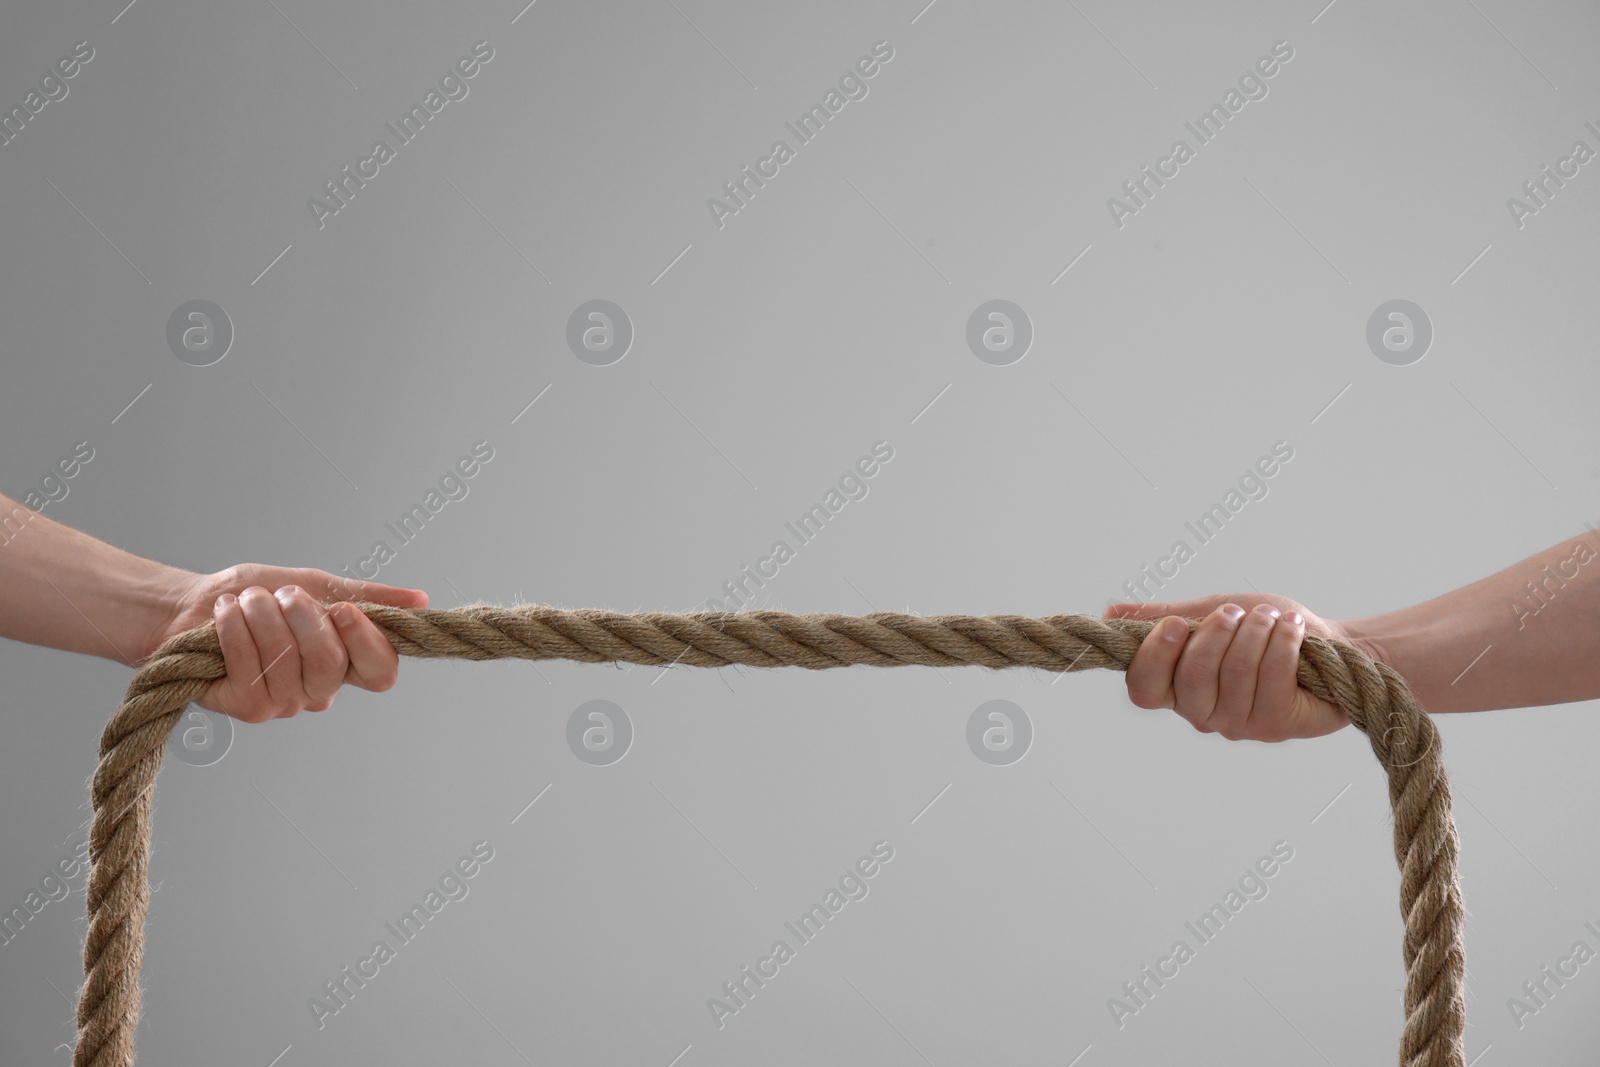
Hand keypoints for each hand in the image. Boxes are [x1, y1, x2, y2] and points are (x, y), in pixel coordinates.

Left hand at [140, 564, 428, 722]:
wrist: (190, 606)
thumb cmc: (256, 595)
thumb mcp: (316, 586)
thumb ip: (367, 597)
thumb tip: (422, 600)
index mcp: (346, 662)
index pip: (382, 671)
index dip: (368, 642)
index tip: (342, 609)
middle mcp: (320, 690)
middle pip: (333, 663)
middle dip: (303, 617)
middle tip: (283, 594)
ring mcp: (285, 703)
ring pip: (287, 661)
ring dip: (262, 616)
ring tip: (245, 600)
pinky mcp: (248, 708)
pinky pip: (250, 666)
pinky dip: (235, 629)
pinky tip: (225, 614)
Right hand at [1103, 594, 1362, 741]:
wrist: (1329, 642)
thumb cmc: (1263, 628)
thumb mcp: (1208, 612)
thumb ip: (1163, 616)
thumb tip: (1111, 615)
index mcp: (1176, 688)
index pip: (1143, 688)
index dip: (1154, 657)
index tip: (1176, 624)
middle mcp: (1202, 714)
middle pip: (1190, 678)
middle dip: (1216, 635)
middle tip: (1236, 611)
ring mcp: (1239, 724)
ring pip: (1234, 673)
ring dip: (1255, 633)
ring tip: (1271, 617)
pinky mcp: (1277, 725)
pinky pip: (1271, 678)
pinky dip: (1282, 643)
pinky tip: (1292, 629)